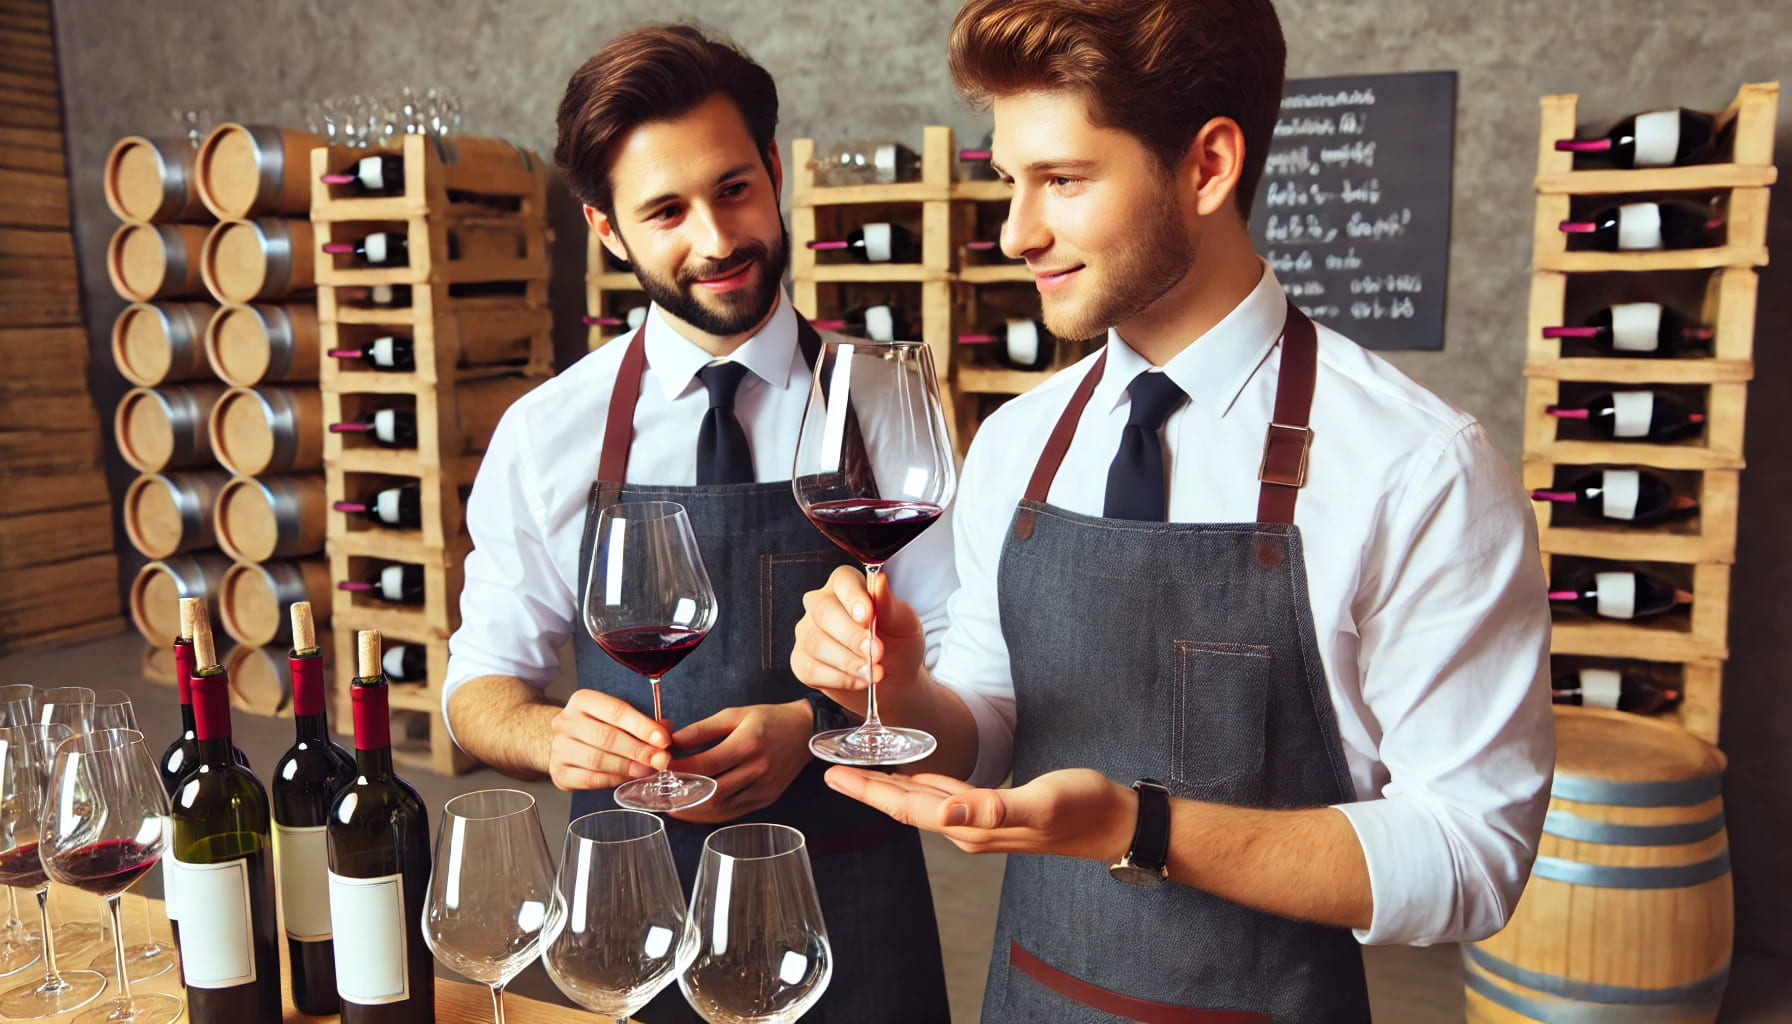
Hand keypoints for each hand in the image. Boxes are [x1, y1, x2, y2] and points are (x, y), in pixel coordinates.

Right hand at [548, 689, 670, 791]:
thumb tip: (665, 732)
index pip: (616, 711)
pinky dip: (612, 780)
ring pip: (598, 760)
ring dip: (628, 767)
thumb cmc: (598, 726)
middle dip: (639, 750)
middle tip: (660, 760)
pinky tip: (626, 778)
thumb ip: (643, 723)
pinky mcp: (559, 772)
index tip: (663, 740)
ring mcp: (559, 748)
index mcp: (583, 700)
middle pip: (607, 737)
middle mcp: (566, 721)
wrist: (565, 742)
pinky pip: (590, 779)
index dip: (642, 726)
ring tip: (646, 770)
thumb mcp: (618, 717)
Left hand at [664, 700, 815, 823]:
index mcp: (748, 744)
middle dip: (681, 794)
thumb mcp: (735, 714)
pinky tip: (696, 809)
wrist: (806, 731)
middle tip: (658, 792)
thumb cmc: (770, 719)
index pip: (705, 764)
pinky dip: (711, 814)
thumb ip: (702, 729)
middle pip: (711, 791)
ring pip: (720, 808)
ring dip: (693, 809)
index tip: (660, 769)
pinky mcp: (766, 799)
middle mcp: (757, 769)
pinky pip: (733, 813)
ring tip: (671, 803)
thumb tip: (672, 742)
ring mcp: (763, 788)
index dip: (679, 770)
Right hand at [791, 565, 926, 706]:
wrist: (894, 679)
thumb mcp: (904, 623)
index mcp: (847, 585)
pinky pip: (811, 669)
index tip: (868, 617)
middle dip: (852, 636)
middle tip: (876, 652)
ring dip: (848, 662)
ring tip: (874, 672)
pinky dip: (840, 679)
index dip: (853, 597)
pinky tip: (860, 680)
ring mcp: (808, 632)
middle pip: (823, 611)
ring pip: (816, 643)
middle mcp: (821, 604)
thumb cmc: (897, 643)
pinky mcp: (802, 661)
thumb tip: (881, 581)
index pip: (842, 580)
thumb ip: (890, 605)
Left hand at [823, 766, 1137, 862]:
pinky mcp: (991, 810)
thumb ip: (995, 809)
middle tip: (830, 768)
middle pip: (905, 806)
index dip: (869, 791)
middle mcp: (967, 827)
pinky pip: (943, 796)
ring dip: (888, 787)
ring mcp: (978, 820)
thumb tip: (951, 811)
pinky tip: (910, 775)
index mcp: (971, 825)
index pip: (907, 807)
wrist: (1113, 822)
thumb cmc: (1082, 808)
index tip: (833, 775)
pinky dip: (919, 784)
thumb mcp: (1040, 803)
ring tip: (858, 769)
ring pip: (921, 802)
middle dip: (867, 789)